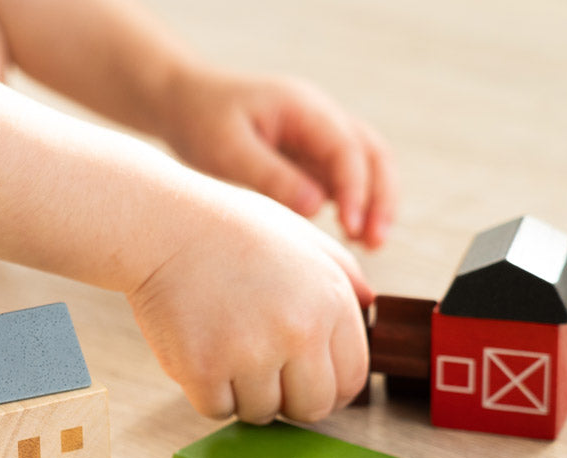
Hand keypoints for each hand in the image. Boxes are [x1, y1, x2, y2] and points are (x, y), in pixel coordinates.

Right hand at [126, 182, 372, 423]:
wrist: (163, 225)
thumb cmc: (230, 229)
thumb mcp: (302, 237)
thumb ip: (343, 275)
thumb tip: (368, 308)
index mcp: (329, 301)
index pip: (351, 379)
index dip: (329, 387)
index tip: (306, 381)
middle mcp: (298, 331)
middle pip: (312, 408)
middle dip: (291, 398)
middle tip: (265, 374)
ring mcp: (250, 354)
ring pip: (262, 413)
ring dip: (245, 393)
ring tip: (227, 349)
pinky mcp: (204, 370)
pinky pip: (218, 411)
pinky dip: (208, 392)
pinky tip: (202, 353)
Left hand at [160, 67, 397, 248]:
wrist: (184, 104)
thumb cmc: (202, 121)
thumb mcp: (228, 150)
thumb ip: (271, 176)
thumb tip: (316, 207)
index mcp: (304, 108)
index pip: (347, 148)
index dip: (355, 188)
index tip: (351, 226)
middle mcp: (322, 119)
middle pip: (373, 154)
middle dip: (381, 198)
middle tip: (375, 242)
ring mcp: (321, 138)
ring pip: (368, 168)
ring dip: (375, 204)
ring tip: (370, 245)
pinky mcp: (313, 159)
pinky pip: (346, 182)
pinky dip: (355, 207)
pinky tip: (349, 237)